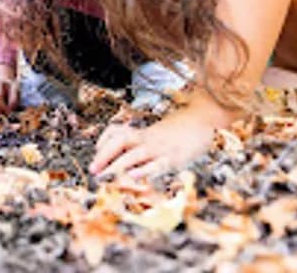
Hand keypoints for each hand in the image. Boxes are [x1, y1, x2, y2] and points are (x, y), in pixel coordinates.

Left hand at [90, 98, 234, 179]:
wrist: (203, 119)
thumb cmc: (180, 130)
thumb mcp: (158, 133)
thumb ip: (143, 141)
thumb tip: (130, 156)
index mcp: (142, 133)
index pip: (115, 132)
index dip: (102, 141)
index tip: (95, 152)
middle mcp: (147, 139)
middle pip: (119, 141)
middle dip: (104, 156)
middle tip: (93, 170)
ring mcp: (159, 148)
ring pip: (134, 155)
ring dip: (117, 165)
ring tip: (105, 176)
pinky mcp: (172, 158)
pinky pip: (156, 165)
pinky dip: (144, 170)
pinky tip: (133, 176)